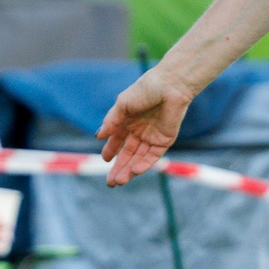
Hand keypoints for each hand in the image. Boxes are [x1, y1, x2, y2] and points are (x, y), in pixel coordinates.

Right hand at [97, 68, 193, 186]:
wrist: (170, 86)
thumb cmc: (145, 90)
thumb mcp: (123, 105)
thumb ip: (112, 121)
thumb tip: (98, 136)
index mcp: (128, 122)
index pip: (117, 141)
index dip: (111, 151)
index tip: (104, 159)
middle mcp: (139, 131)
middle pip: (127, 154)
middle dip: (119, 168)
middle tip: (110, 182)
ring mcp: (152, 137)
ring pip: (139, 158)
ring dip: (129, 170)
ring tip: (119, 181)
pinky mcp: (165, 140)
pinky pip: (153, 156)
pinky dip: (144, 164)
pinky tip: (135, 171)